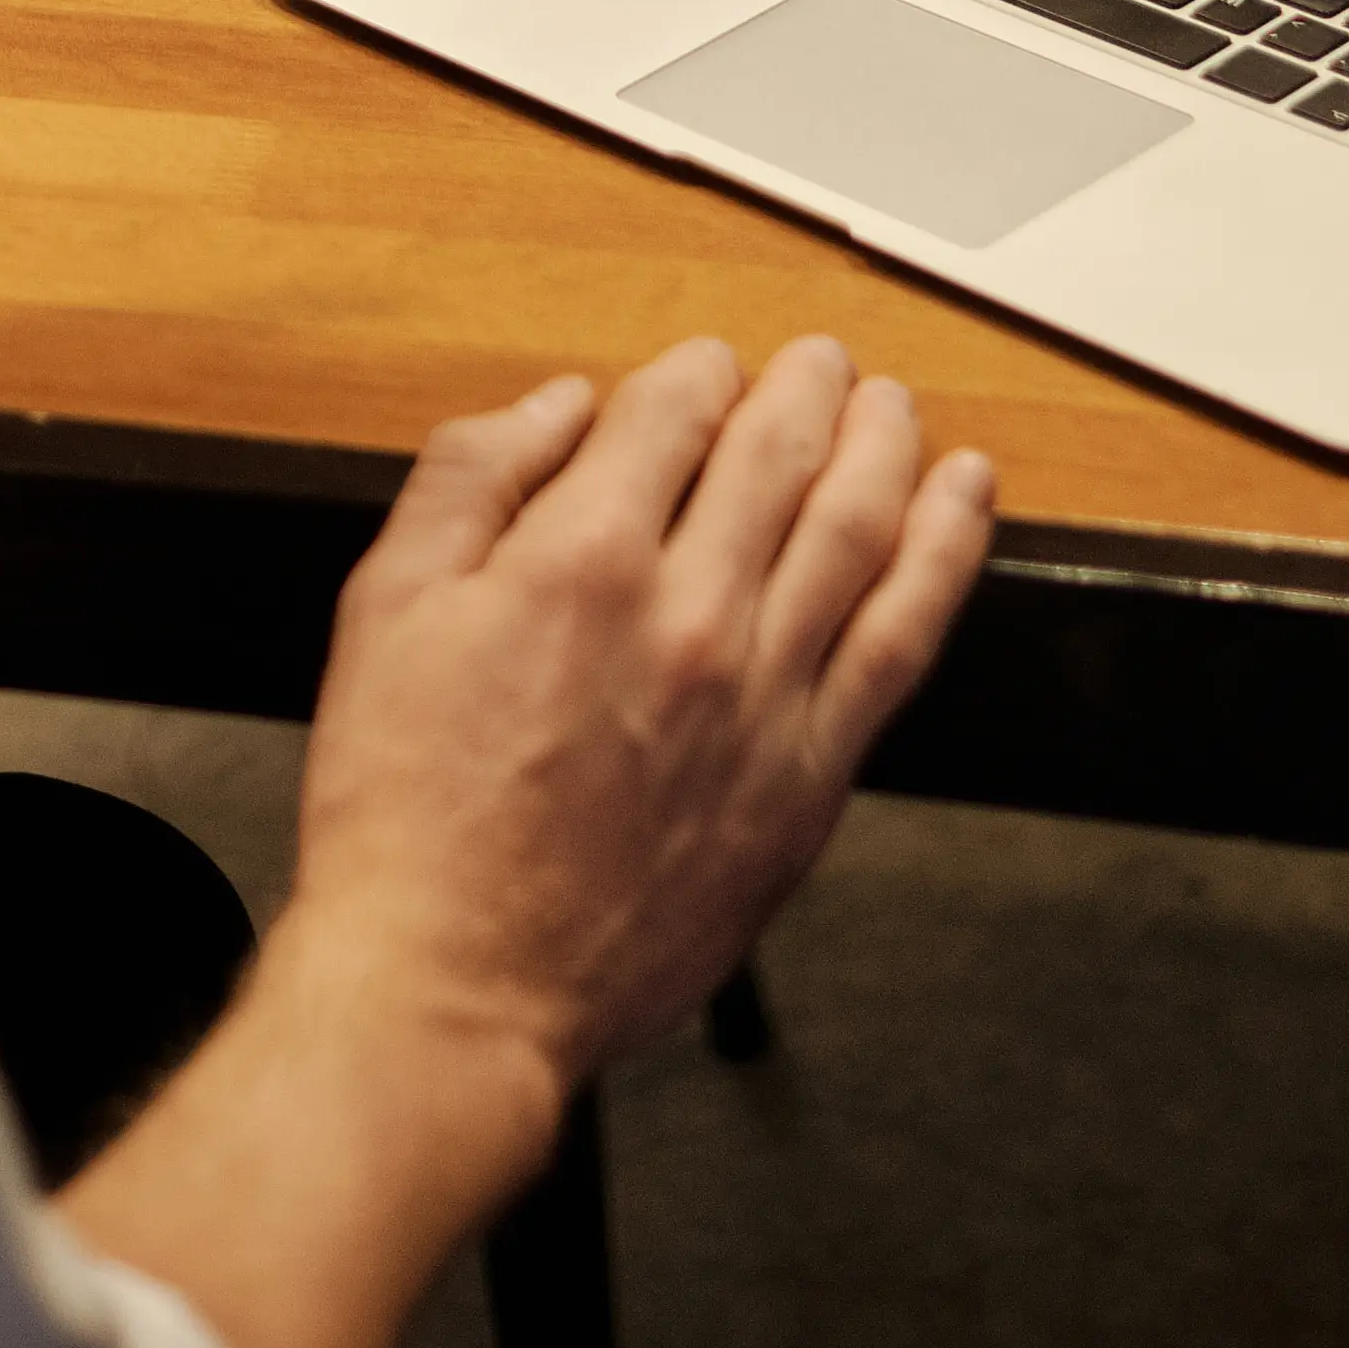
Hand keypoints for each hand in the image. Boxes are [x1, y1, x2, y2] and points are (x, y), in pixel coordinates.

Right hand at [278, 338, 996, 1090]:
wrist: (457, 983)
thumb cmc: (408, 814)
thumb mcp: (386, 610)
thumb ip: (470, 479)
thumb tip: (558, 405)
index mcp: (579, 560)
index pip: (672, 411)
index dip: (696, 371)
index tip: (704, 369)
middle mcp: (689, 615)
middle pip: (779, 452)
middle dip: (806, 388)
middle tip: (822, 364)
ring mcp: (763, 699)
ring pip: (859, 527)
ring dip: (885, 445)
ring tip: (894, 406)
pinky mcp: (808, 779)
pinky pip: (904, 638)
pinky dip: (945, 553)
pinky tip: (962, 502)